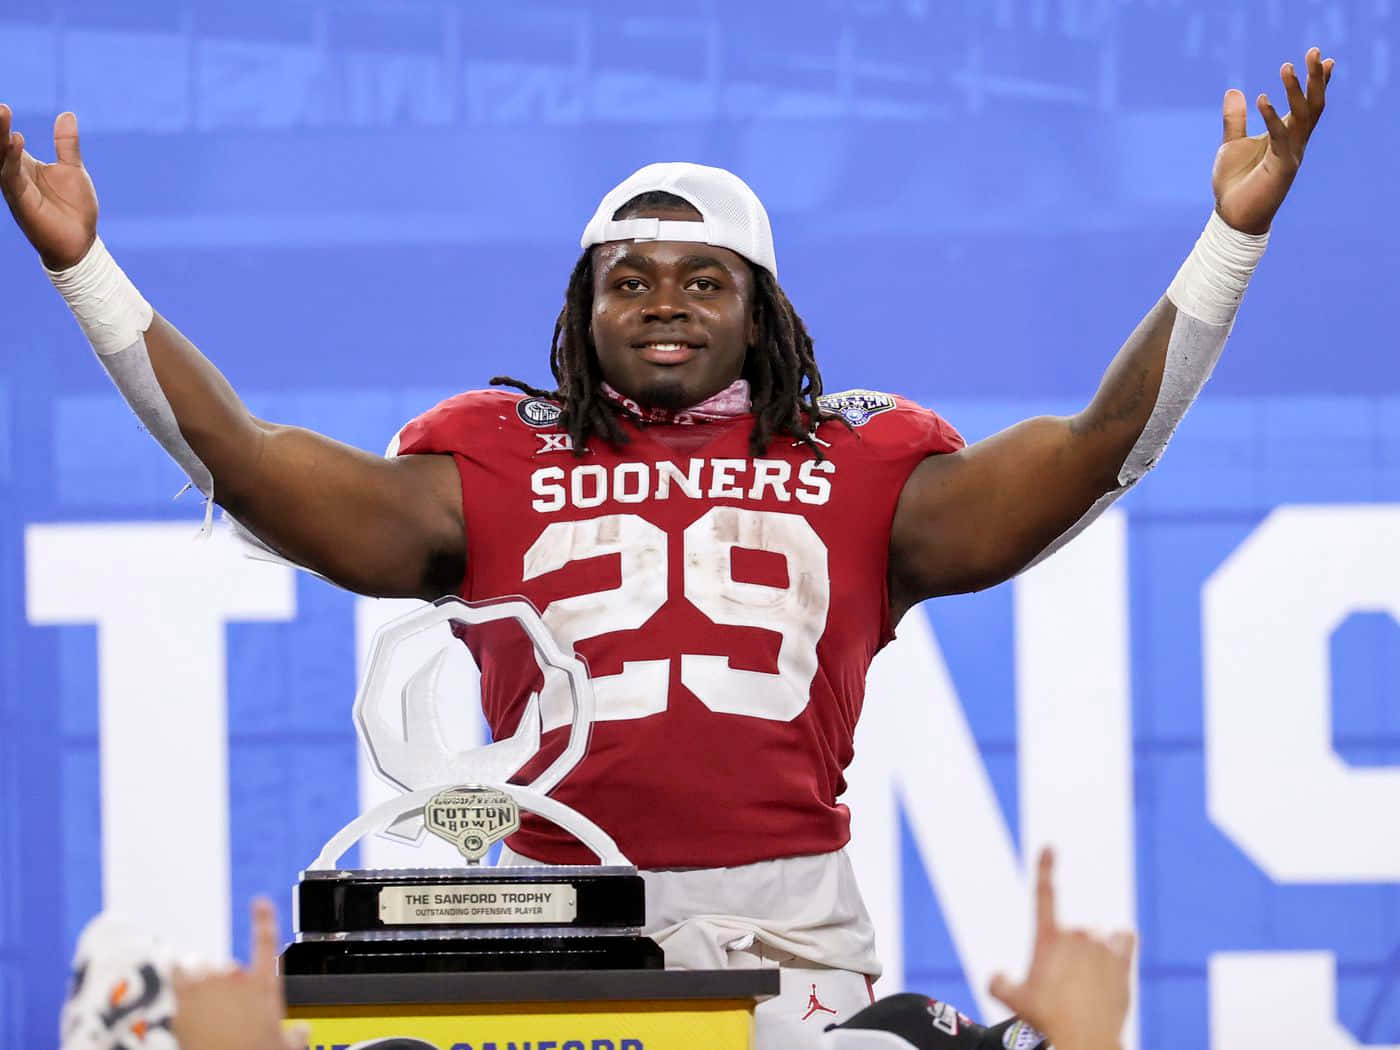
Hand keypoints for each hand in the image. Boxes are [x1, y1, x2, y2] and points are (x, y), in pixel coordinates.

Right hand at [0, 105, 97, 269]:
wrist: (80, 242)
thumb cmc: (74, 208)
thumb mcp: (72, 169)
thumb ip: (66, 143)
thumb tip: (67, 114)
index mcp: (23, 163)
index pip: (5, 137)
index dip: (0, 120)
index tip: (0, 102)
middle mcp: (14, 173)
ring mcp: (15, 187)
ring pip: (0, 157)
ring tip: (2, 111)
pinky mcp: (22, 202)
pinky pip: (12, 178)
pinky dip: (11, 160)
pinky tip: (15, 142)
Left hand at [171, 898, 305, 1049]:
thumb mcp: (285, 1045)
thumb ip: (294, 1033)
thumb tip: (299, 1031)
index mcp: (264, 986)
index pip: (267, 942)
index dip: (264, 919)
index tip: (260, 903)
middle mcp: (235, 980)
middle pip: (230, 966)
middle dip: (228, 985)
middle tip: (228, 1011)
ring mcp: (208, 986)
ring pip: (203, 969)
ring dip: (204, 982)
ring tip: (205, 1002)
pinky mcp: (184, 999)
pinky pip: (177, 973)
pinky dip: (176, 970)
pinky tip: (173, 966)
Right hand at [988, 848, 1135, 1049]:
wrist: (1086, 1039)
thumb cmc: (1047, 1020)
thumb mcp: (1012, 1001)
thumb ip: (997, 982)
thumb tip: (995, 975)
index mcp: (1047, 938)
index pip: (1044, 894)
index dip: (1045, 867)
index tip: (1049, 847)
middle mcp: (1076, 934)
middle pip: (1073, 932)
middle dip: (1069, 952)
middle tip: (1065, 984)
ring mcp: (1102, 946)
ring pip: (1097, 939)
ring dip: (1093, 953)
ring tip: (1089, 984)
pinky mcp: (1123, 960)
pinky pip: (1124, 938)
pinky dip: (1119, 944)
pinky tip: (1114, 958)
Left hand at [1213, 47, 1334, 234]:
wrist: (1232, 215)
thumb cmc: (1235, 182)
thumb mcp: (1232, 144)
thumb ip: (1235, 119)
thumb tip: (1234, 91)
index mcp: (1285, 136)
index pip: (1307, 105)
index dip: (1316, 83)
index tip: (1326, 59)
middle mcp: (1294, 143)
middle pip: (1312, 105)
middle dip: (1315, 78)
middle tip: (1315, 51)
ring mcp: (1291, 155)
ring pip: (1301, 117)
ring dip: (1295, 91)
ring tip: (1286, 67)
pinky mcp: (1282, 168)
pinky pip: (1279, 137)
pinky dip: (1272, 117)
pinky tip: (1262, 98)